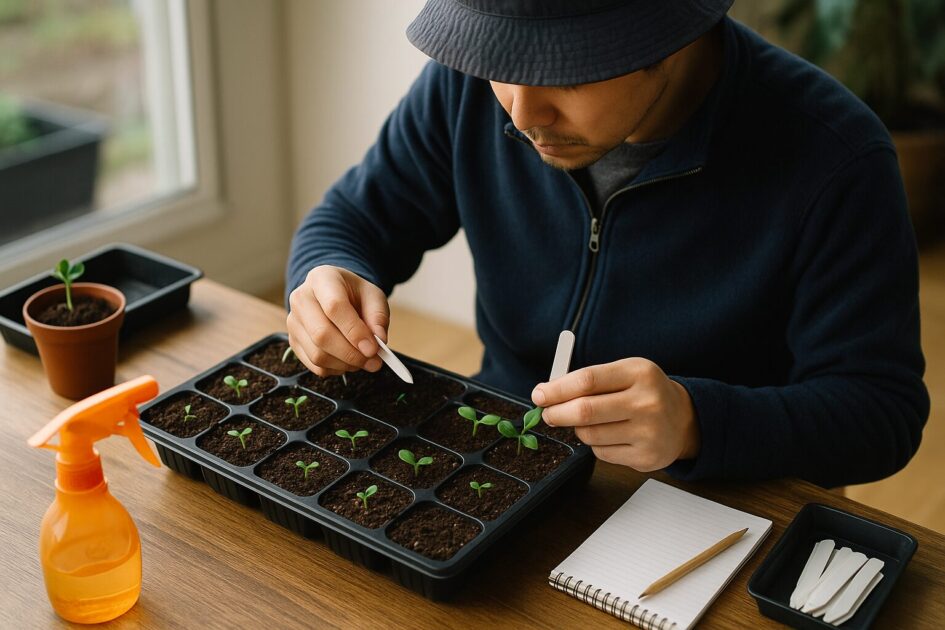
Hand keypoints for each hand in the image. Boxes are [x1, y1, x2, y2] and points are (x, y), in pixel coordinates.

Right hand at [286, 265, 389, 376]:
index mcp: (322, 279)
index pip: (334, 307)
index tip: (373, 348)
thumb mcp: (373, 296)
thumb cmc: (353, 294)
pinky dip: (336, 369)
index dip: (355, 331)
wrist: (333, 294)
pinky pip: (314, 365)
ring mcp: (293, 322)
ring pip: (317, 354)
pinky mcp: (293, 341)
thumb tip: (379, 340)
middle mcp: (301, 298)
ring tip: (364, 360)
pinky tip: (349, 362)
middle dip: (351, 354)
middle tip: (373, 361)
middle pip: (322, 334)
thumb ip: (378, 316)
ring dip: (346, 364)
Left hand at [531, 358, 698, 471]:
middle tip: (547, 413)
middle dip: (557, 413)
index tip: (539, 394)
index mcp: (639, 373)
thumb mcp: (624, 373)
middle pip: (585, 411)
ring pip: (589, 434)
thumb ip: (589, 380)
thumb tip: (548, 392)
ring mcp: (648, 432)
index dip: (557, 389)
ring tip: (588, 422)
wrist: (683, 420)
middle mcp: (647, 402)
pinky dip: (596, 444)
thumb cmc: (644, 392)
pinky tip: (610, 435)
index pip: (587, 380)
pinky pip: (601, 453)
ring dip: (578, 429)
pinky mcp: (645, 457)